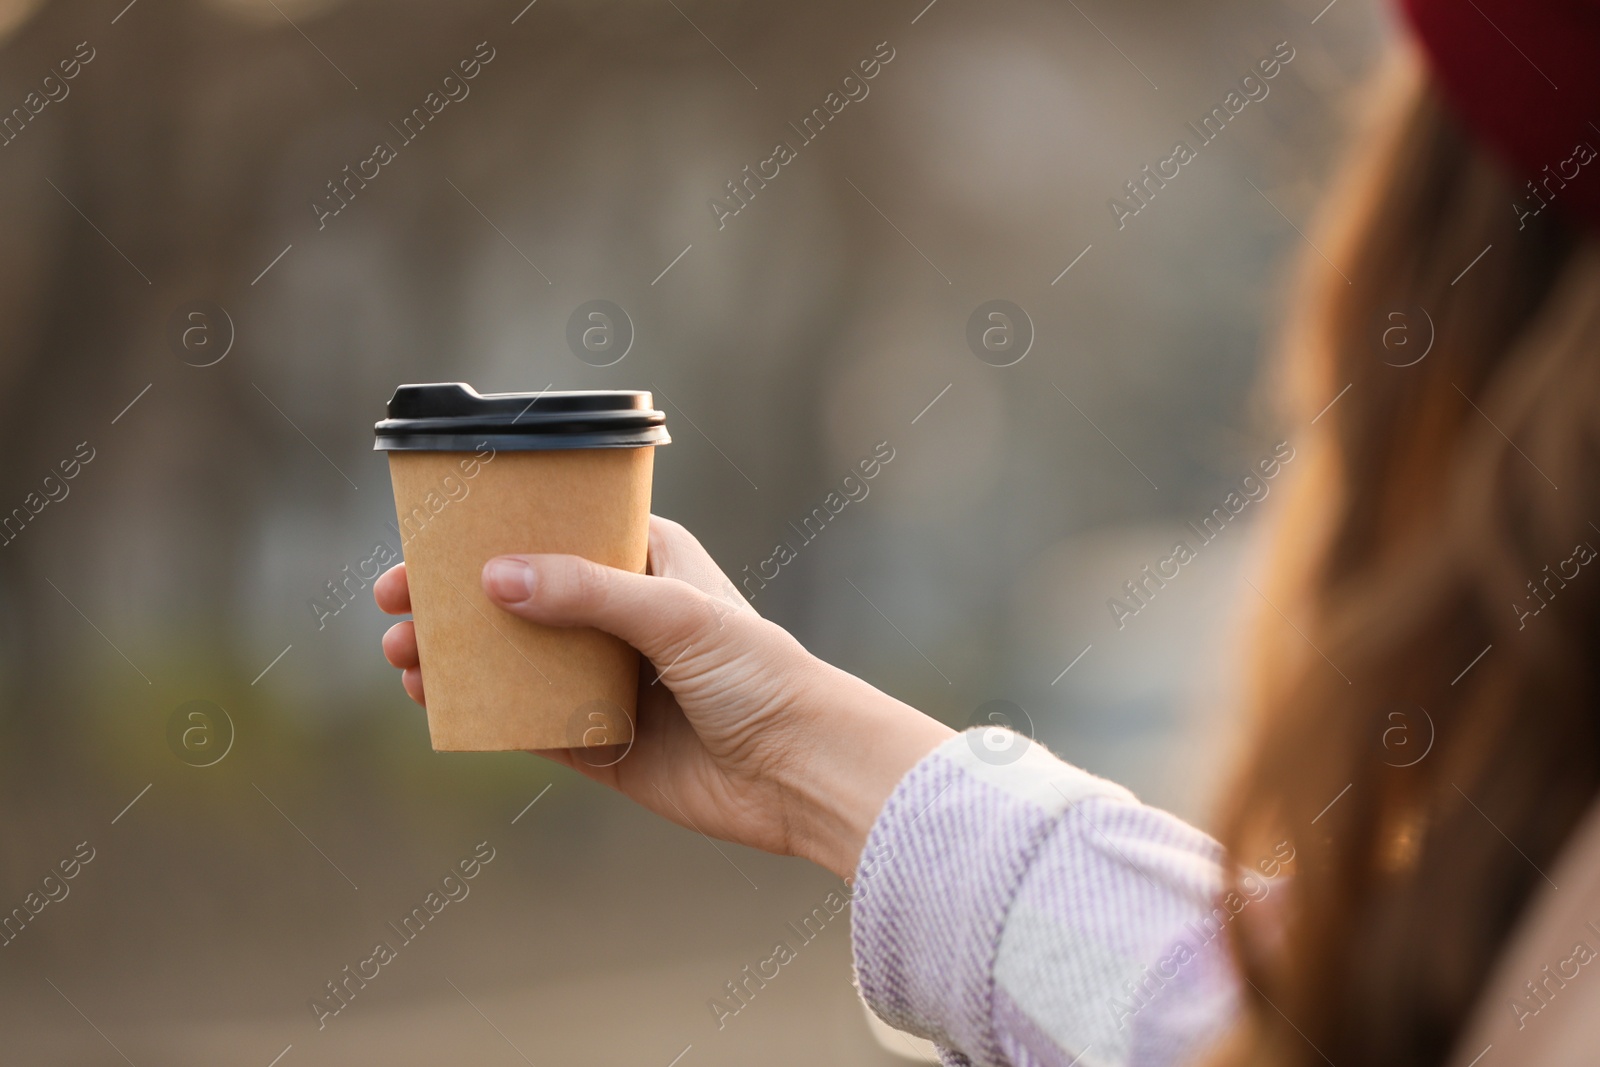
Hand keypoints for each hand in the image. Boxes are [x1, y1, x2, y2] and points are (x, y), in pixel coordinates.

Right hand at [375, 515, 952, 878]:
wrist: (802, 771)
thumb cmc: (759, 674)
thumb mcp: (674, 615)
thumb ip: (587, 593)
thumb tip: (493, 579)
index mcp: (647, 563)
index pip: (554, 533)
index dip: (489, 533)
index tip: (427, 541)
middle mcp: (622, 617)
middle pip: (520, 599)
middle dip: (454, 600)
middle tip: (393, 605)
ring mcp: (608, 680)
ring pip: (515, 662)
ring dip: (457, 657)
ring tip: (402, 657)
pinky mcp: (602, 744)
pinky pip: (530, 724)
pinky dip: (483, 714)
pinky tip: (438, 704)